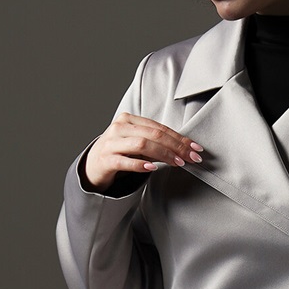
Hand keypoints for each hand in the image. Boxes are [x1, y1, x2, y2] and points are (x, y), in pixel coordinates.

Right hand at [83, 112, 203, 190]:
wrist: (93, 165)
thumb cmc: (120, 153)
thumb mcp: (138, 144)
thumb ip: (157, 144)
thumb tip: (185, 148)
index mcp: (129, 120)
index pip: (159, 128)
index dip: (180, 138)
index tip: (195, 148)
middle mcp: (119, 128)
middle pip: (153, 135)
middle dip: (176, 146)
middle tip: (191, 158)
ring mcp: (111, 143)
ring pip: (141, 145)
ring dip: (163, 154)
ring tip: (177, 163)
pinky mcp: (105, 160)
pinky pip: (124, 161)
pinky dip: (140, 164)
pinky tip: (153, 168)